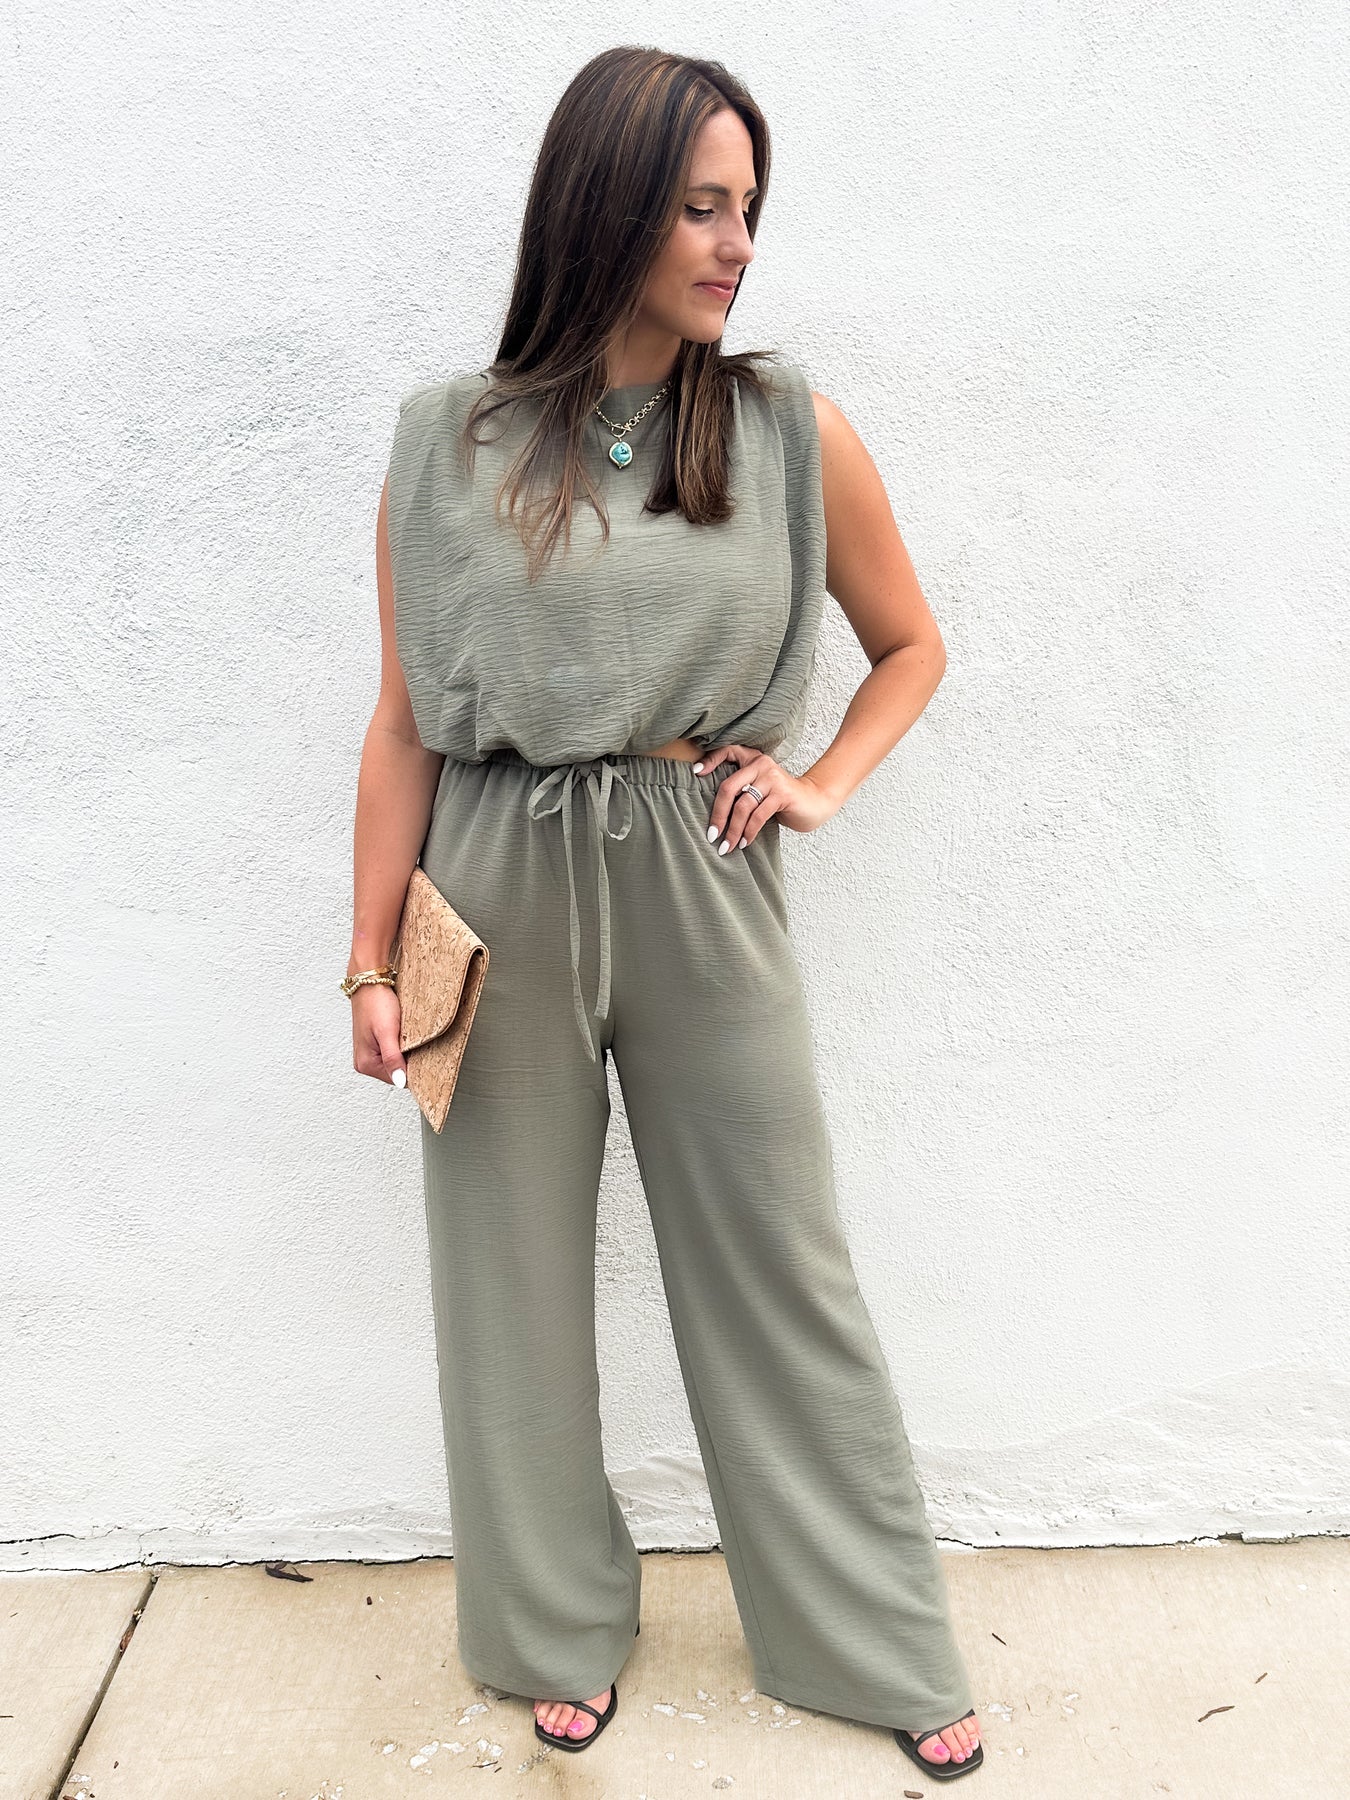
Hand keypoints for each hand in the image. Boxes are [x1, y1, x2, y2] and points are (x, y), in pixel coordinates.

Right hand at [350, 981, 408, 1086]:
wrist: (370, 983)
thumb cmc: (376, 1003)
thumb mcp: (387, 1032)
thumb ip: (392, 1059)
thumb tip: (400, 1082)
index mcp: (365, 1064)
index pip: (397, 1080)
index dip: (412, 1070)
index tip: (420, 1056)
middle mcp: (364, 1062)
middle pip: (396, 1072)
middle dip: (408, 1061)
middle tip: (414, 1042)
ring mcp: (368, 1053)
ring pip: (395, 1062)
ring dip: (405, 1052)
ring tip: (406, 1036)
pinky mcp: (374, 1044)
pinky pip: (392, 1052)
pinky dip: (400, 1046)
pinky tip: (402, 1035)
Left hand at [693, 743, 841, 852]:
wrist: (814, 802)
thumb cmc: (780, 799)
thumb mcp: (759, 788)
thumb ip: (741, 790)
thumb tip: (713, 812)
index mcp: (753, 759)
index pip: (727, 751)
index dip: (710, 760)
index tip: (695, 773)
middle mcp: (761, 764)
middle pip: (728, 788)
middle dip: (717, 814)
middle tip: (711, 835)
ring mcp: (772, 779)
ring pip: (742, 806)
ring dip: (733, 830)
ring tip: (727, 846)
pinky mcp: (782, 794)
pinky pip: (758, 816)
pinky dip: (749, 832)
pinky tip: (744, 843)